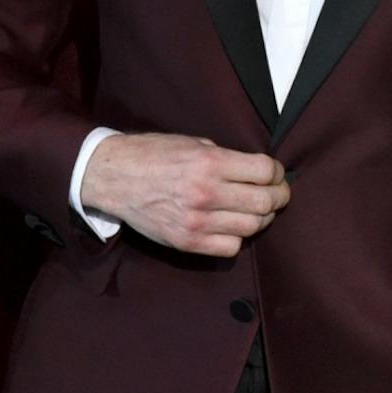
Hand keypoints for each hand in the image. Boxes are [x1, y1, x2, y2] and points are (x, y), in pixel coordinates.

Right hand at [79, 132, 288, 255]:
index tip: (275, 174)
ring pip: (252, 227)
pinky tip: (231, 226)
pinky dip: (237, 238)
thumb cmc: (154, 155)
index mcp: (210, 163)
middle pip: (265, 202)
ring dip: (260, 218)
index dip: (277, 172)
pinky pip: (230, 247)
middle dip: (278, 197)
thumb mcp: (194, 144)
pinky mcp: (186, 241)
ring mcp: (196, 221)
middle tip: (276, 194)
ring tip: (254, 210)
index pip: (266, 171)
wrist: (112, 177)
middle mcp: (206, 193)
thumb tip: (259, 172)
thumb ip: (227, 159)